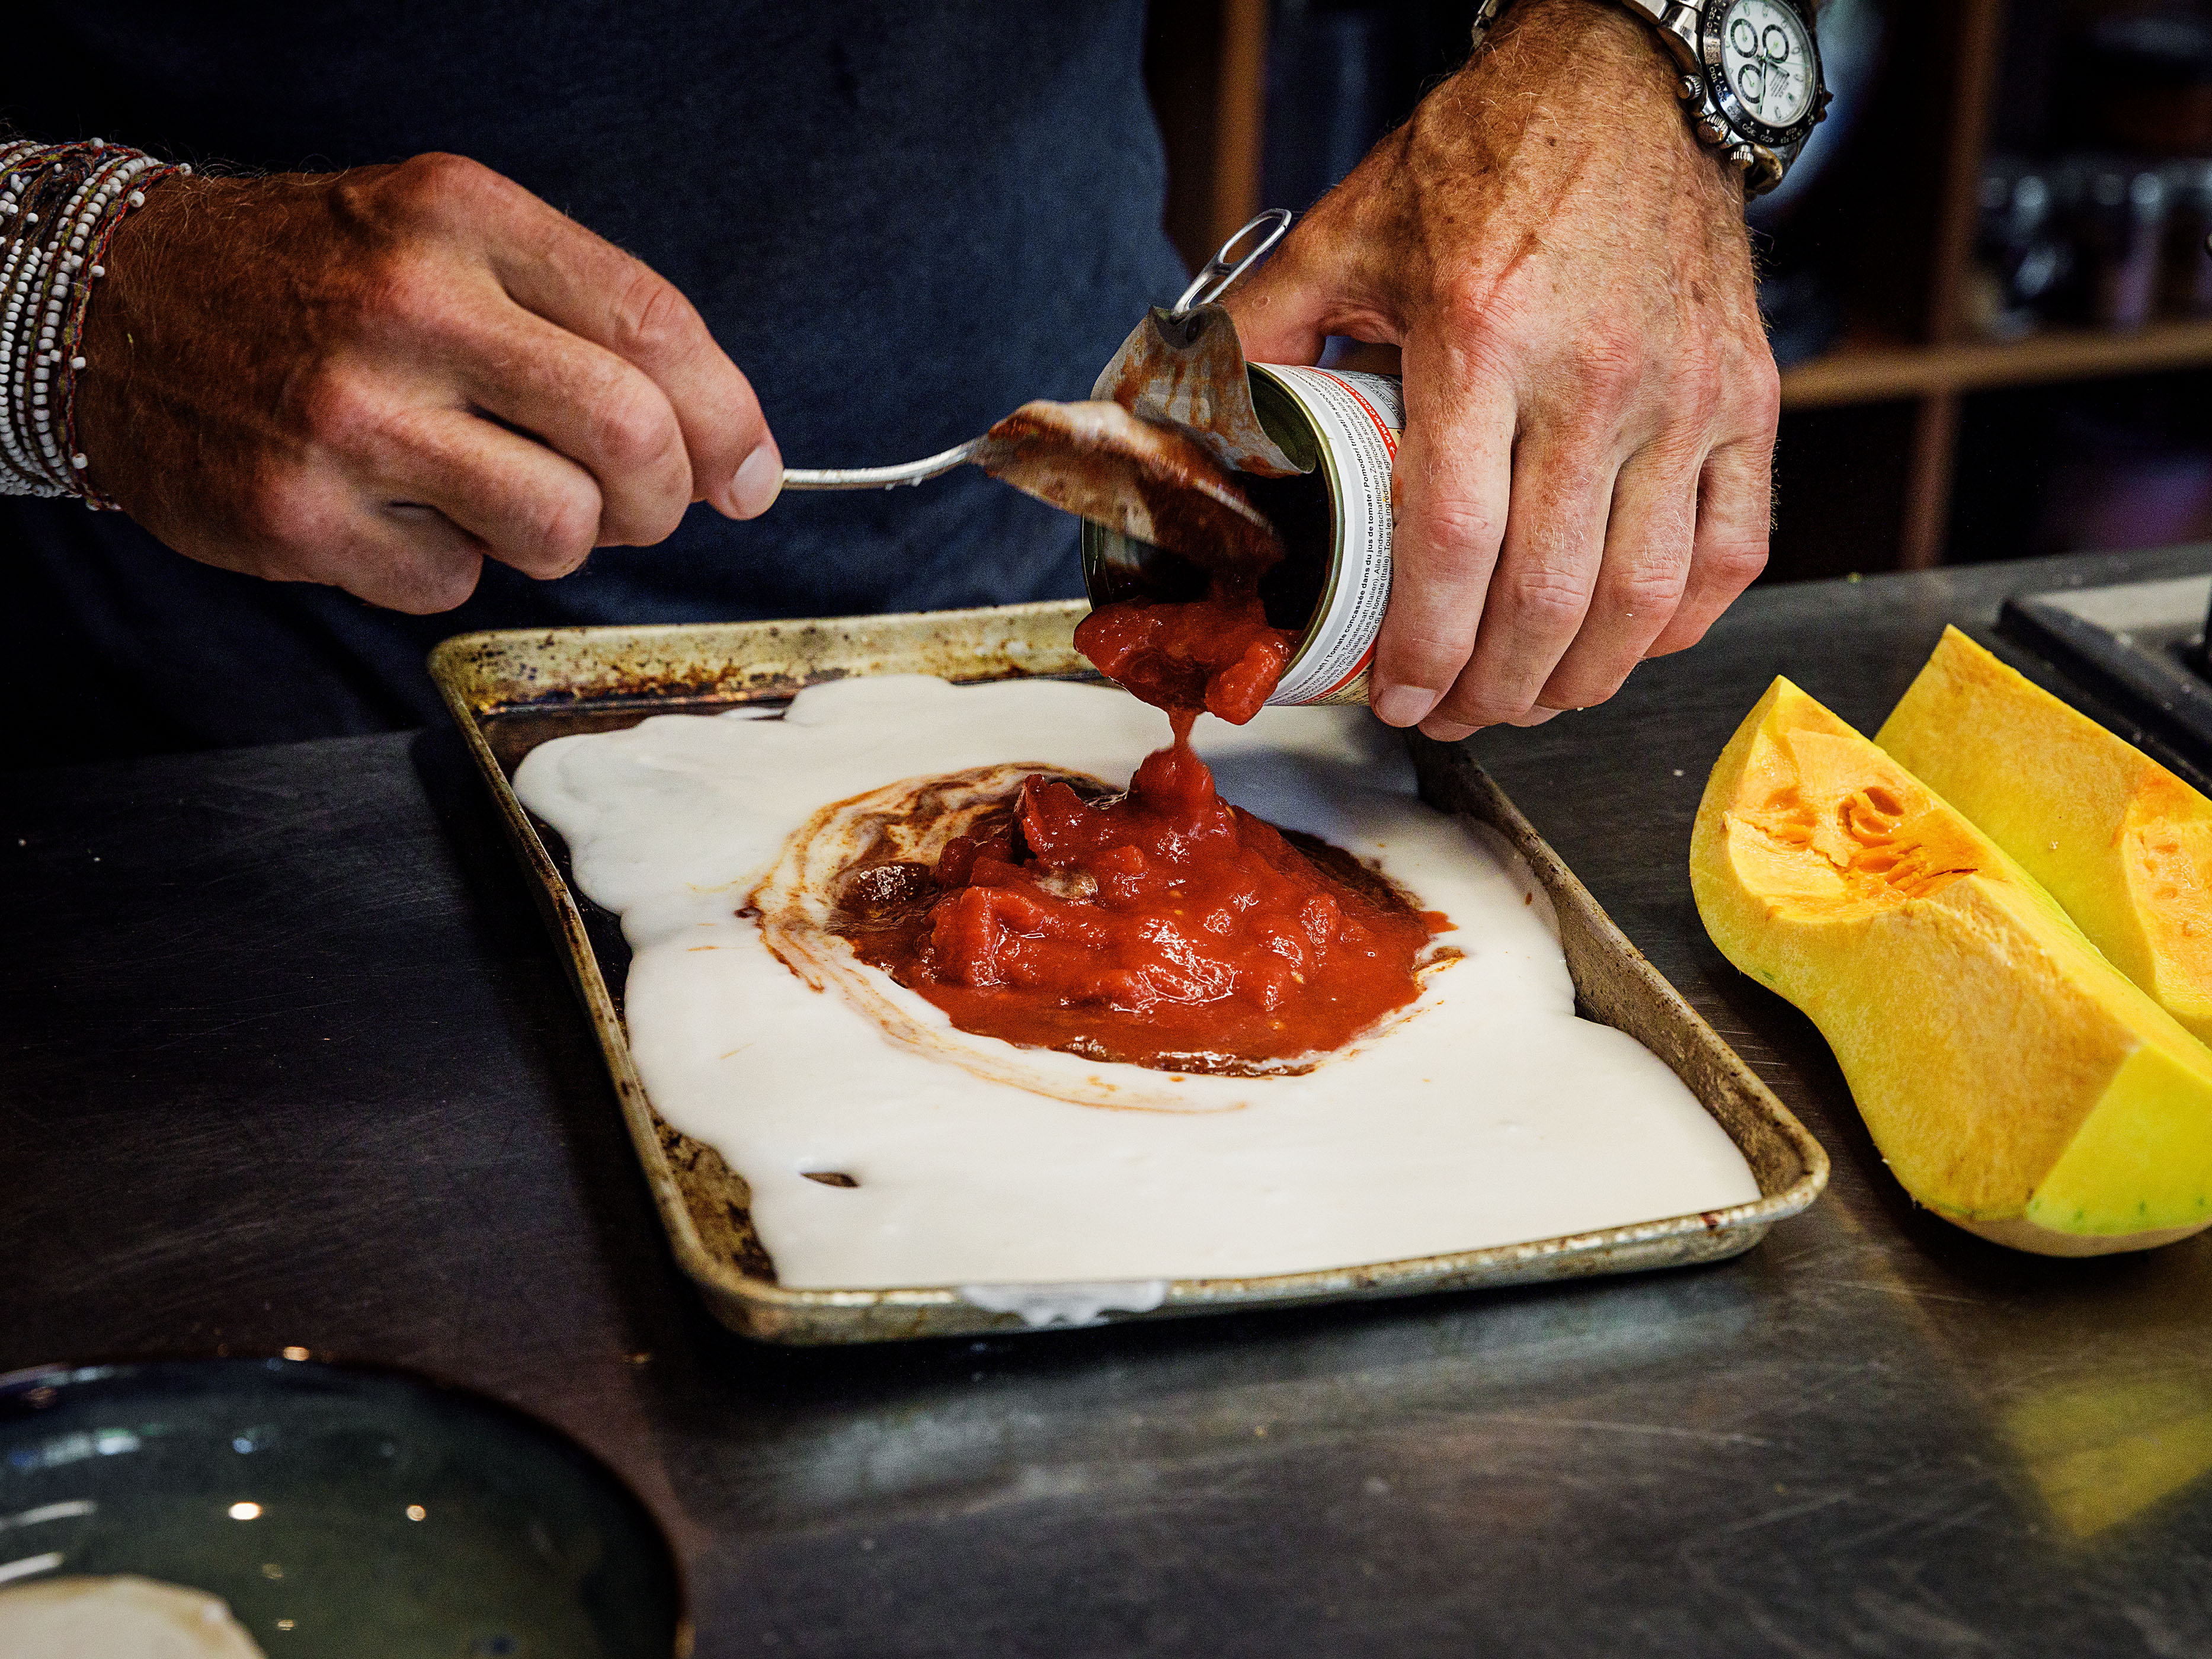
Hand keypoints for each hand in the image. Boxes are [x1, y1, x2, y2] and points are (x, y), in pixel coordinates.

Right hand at [76, 154, 781, 612]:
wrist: (114, 304)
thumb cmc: (316, 280)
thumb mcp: (446, 240)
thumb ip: (587, 322)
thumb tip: (727, 454)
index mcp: (462, 219)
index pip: (655, 327)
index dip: (729, 420)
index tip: (748, 473)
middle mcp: (408, 306)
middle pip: (630, 436)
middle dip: (662, 496)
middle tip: (635, 502)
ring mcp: (349, 416)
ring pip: (560, 528)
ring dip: (559, 538)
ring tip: (498, 497)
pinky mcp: (302, 514)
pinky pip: (455, 586)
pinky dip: (449, 567)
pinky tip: (395, 509)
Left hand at [1225, 0, 1776, 738]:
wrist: (1626, 82)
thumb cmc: (1488, 156)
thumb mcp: (1350, 231)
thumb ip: (1267, 326)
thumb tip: (1201, 412)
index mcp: (1481, 343)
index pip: (1450, 546)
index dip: (1421, 648)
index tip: (1395, 697)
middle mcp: (1595, 381)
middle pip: (1545, 599)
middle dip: (1490, 691)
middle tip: (1449, 717)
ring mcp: (1686, 397)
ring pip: (1640, 600)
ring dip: (1577, 681)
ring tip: (1525, 701)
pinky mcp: (1750, 399)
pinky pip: (1730, 552)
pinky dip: (1678, 625)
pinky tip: (1624, 646)